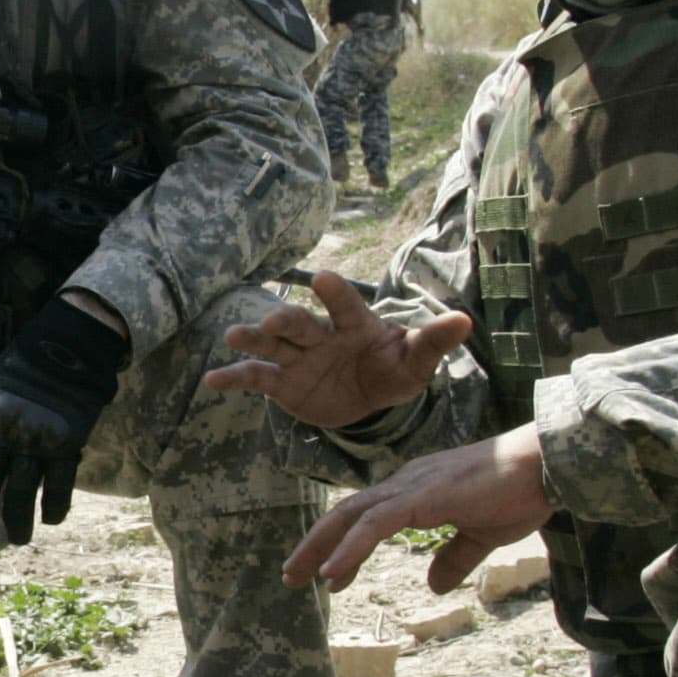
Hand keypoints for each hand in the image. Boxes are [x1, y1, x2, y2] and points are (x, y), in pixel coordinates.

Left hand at [0, 297, 127, 547]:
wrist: (70, 341)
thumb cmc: (23, 366)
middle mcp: (4, 429)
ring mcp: (37, 436)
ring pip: (21, 491)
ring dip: (17, 521)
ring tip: (16, 540)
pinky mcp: (68, 441)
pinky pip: (60, 484)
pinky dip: (55, 506)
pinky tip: (51, 520)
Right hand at [202, 270, 472, 427]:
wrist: (370, 398)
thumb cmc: (394, 370)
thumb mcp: (416, 361)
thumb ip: (434, 341)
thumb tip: (465, 320)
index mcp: (354, 324)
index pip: (345, 304)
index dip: (334, 293)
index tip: (323, 278)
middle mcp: (320, 335)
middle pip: (299, 324)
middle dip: (286, 321)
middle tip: (272, 320)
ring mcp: (298, 358)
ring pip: (272, 345)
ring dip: (253, 339)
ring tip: (232, 335)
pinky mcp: (283, 382)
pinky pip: (256, 378)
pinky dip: (234, 379)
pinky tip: (212, 381)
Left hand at [282, 426, 554, 592]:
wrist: (546, 464)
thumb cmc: (520, 493)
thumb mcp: (483, 536)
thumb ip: (455, 558)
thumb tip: (432, 587)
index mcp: (418, 491)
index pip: (368, 518)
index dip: (343, 546)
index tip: (328, 577)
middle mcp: (407, 483)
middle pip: (347, 513)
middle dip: (316, 544)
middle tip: (290, 576)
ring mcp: (413, 486)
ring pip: (353, 516)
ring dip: (321, 547)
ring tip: (299, 577)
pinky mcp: (424, 496)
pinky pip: (376, 524)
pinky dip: (350, 547)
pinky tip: (332, 572)